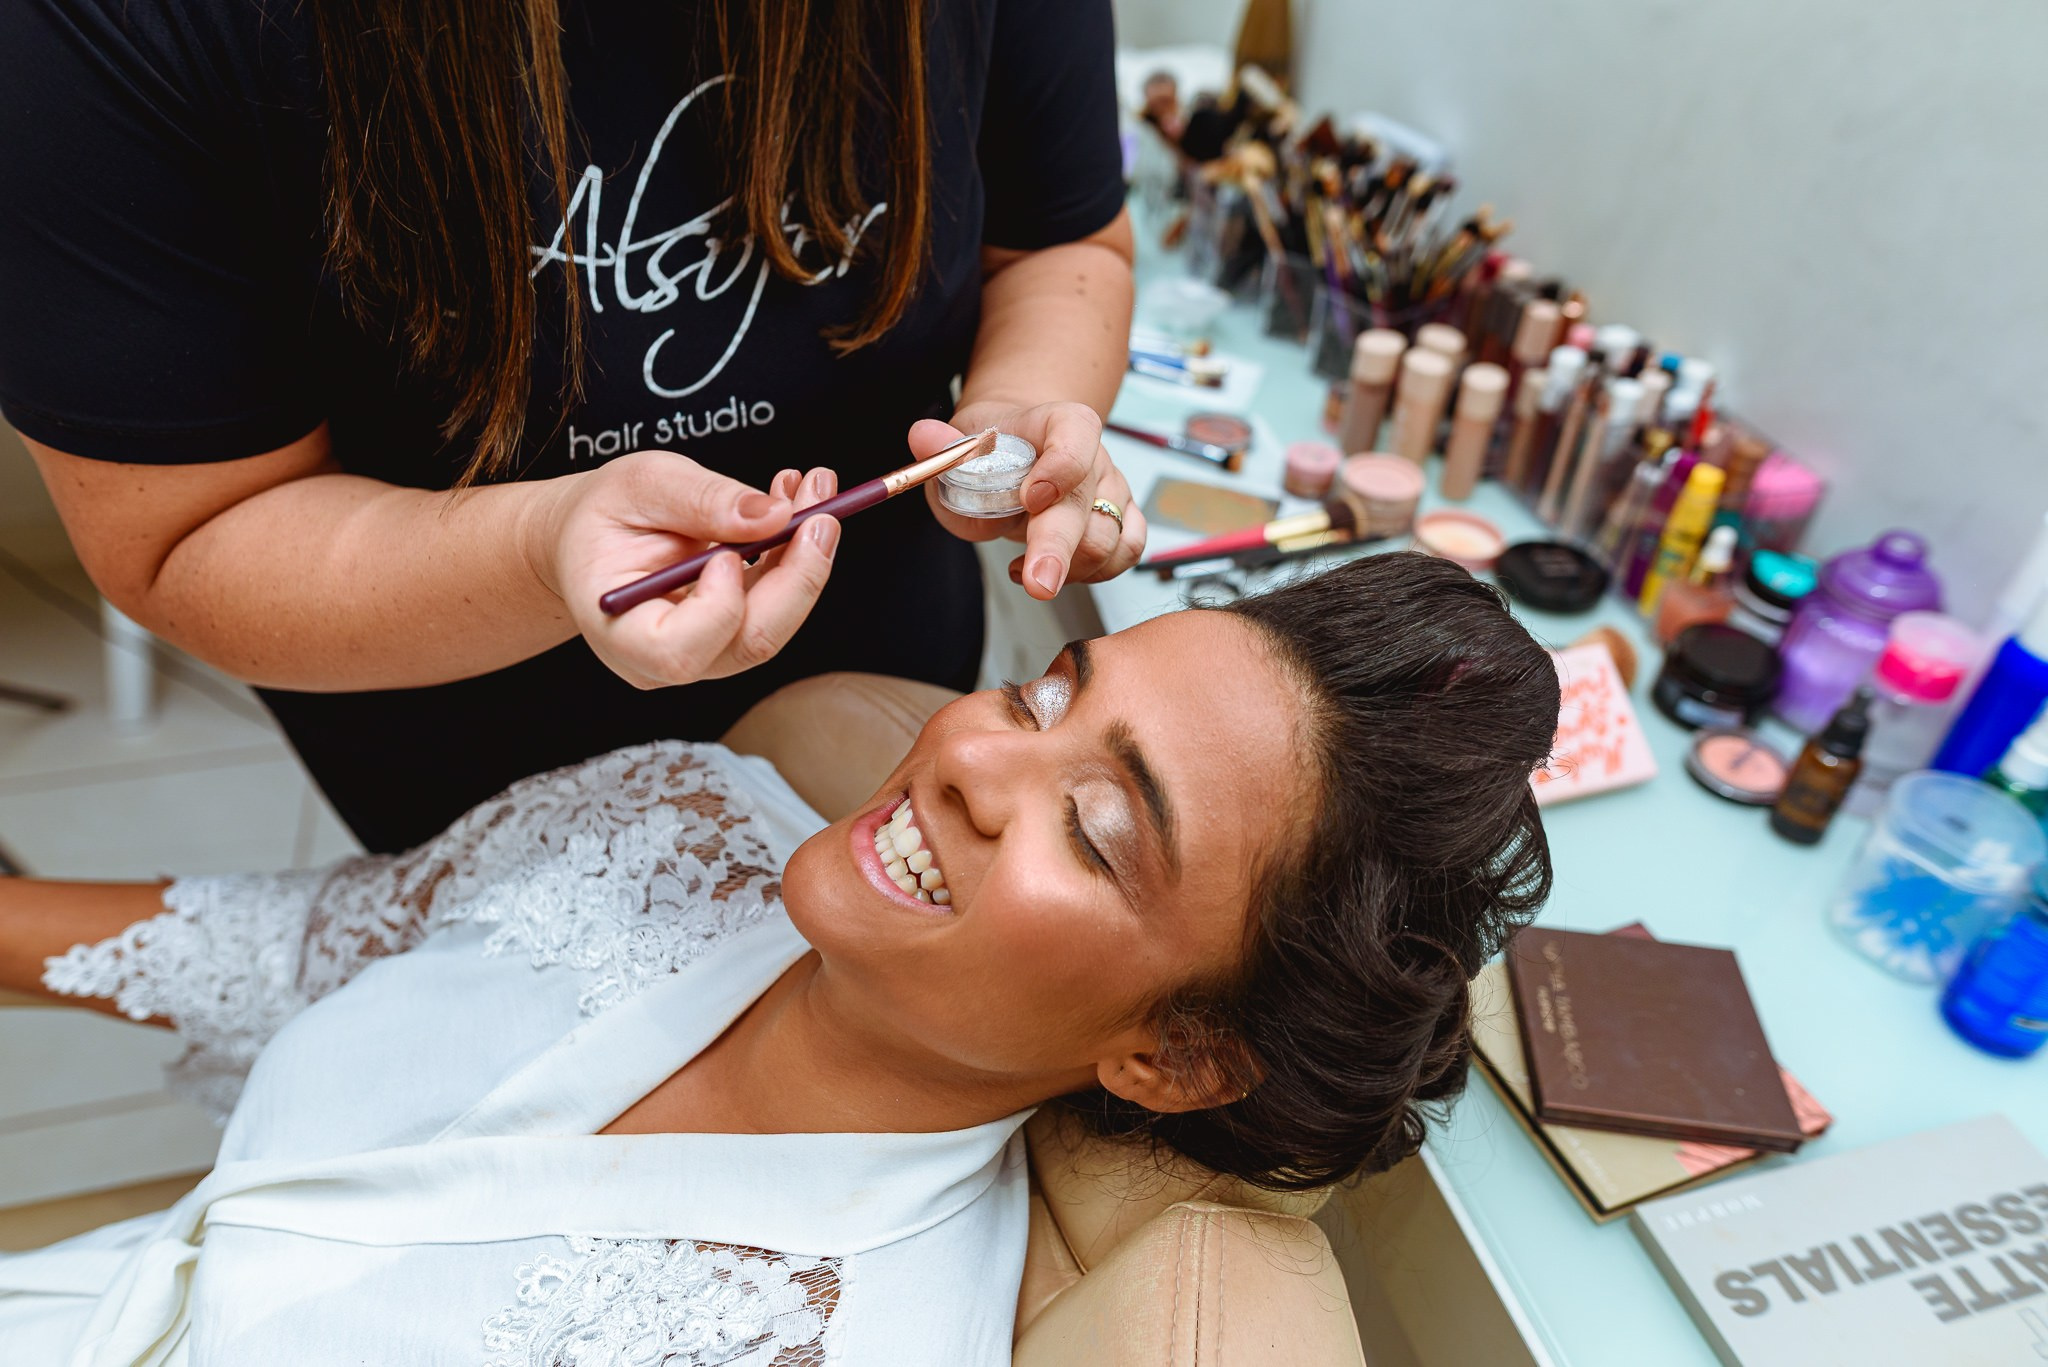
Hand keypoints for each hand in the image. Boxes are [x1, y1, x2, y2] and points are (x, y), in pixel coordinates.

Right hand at [531, 452, 839, 688]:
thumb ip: (701, 499)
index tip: (730, 552)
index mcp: (620, 634)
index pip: (679, 651)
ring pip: (774, 624)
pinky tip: (797, 505)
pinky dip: (797, 555)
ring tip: (812, 488)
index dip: (720, 607)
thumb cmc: (601, 515)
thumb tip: (773, 516)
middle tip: (820, 512)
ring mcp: (704, 654)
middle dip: (797, 577)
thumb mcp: (639, 485)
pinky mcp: (732, 634)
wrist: (590, 537)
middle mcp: (663, 662)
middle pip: (748, 643)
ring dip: (807, 558)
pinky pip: (776, 606)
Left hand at [918, 400, 1146, 599]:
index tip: (1031, 498)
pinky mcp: (1122, 522)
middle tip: (1037, 583)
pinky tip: (1053, 573)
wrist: (1017, 451)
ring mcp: (1112, 490)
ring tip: (1022, 570)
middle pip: (1087, 502)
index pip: (1076, 434)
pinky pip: (1124, 554)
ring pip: (1109, 537)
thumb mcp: (960, 445)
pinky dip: (1092, 574)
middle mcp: (1094, 456)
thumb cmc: (992, 452)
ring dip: (1067, 566)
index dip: (1060, 467)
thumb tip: (923, 436)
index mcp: (1059, 423)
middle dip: (1059, 546)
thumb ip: (945, 448)